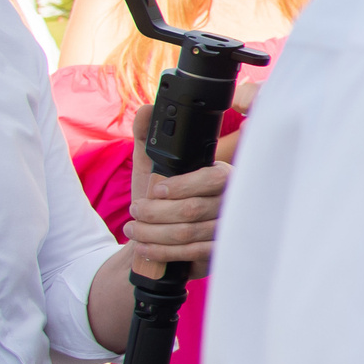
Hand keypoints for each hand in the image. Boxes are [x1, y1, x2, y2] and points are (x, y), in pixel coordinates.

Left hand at [126, 107, 236, 278]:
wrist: (160, 239)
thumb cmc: (159, 201)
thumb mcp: (151, 168)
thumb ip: (147, 137)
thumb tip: (147, 110)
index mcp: (220, 176)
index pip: (212, 178)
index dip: (181, 186)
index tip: (155, 190)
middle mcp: (229, 202)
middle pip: (193, 209)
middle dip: (154, 212)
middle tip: (135, 211)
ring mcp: (226, 229)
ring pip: (188, 233)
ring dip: (152, 233)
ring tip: (133, 229)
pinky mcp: (218, 252)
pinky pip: (191, 253)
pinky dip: (161, 251)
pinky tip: (144, 246)